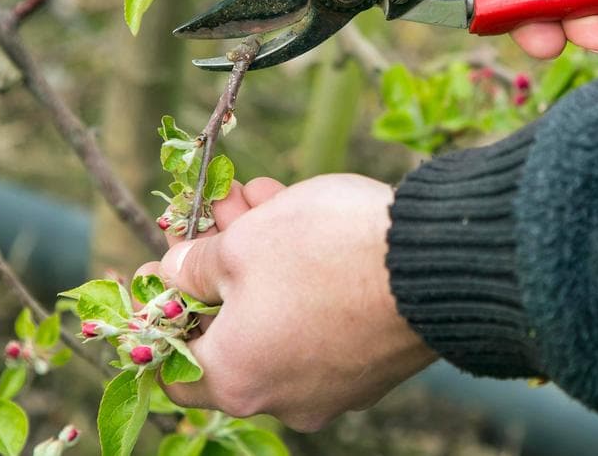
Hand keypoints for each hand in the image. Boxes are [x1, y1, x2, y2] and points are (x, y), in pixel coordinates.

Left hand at [135, 174, 436, 431]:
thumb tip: (176, 274)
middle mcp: (282, 398)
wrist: (434, 264)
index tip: (166, 263)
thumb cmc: (323, 254)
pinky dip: (307, 280)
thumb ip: (194, 264)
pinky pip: (322, 323)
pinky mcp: (373, 365)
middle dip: (221, 262)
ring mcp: (334, 388)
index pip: (173, 365)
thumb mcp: (241, 243)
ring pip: (278, 319)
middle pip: (230, 330)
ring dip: (264, 260)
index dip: (163, 309)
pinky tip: (308, 221)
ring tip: (264, 197)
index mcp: (236, 380)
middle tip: (223, 208)